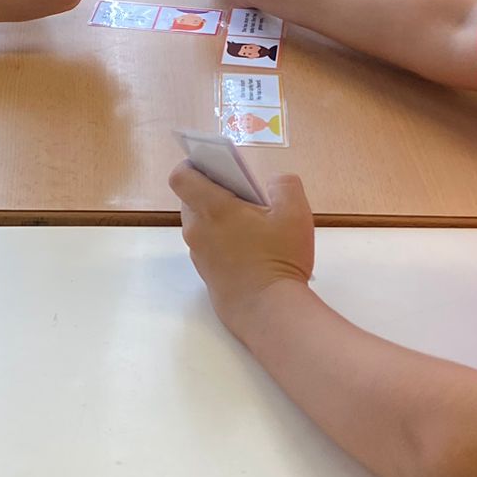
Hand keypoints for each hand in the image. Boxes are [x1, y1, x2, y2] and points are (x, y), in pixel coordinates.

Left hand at [169, 163, 314, 335]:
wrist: (269, 312)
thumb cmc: (279, 259)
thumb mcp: (295, 212)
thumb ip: (285, 185)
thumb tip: (273, 183)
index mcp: (212, 208)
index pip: (181, 176)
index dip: (193, 165)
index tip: (215, 166)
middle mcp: (197, 230)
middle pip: (192, 199)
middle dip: (214, 192)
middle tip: (246, 198)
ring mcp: (198, 254)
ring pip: (200, 224)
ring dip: (219, 218)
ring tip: (252, 225)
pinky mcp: (206, 274)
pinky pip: (208, 246)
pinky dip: (222, 240)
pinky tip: (251, 250)